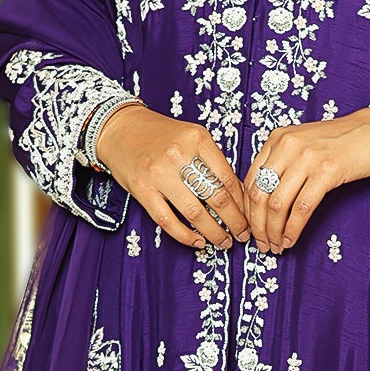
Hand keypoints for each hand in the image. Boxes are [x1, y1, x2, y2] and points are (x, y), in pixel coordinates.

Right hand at [93, 102, 251, 250]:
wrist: (120, 128)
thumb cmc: (160, 134)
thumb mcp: (191, 136)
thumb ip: (212, 160)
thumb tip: (237, 194)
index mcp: (197, 139)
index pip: (228, 178)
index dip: (242, 203)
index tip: (249, 216)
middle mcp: (179, 155)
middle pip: (216, 197)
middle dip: (235, 222)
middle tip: (242, 235)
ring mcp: (159, 174)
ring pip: (195, 213)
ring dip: (214, 233)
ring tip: (224, 242)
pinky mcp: (142, 190)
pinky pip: (167, 220)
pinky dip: (185, 236)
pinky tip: (198, 242)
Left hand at [241, 107, 369, 251]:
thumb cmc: (342, 142)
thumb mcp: (303, 145)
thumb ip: (282, 164)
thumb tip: (264, 202)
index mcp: (277, 139)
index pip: (250, 181)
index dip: (247, 211)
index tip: (251, 229)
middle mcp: (287, 146)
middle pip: (260, 195)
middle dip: (258, 226)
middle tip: (262, 244)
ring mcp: (307, 158)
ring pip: (278, 205)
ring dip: (274, 232)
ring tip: (277, 246)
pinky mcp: (327, 171)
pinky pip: (302, 208)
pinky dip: (293, 229)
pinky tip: (292, 240)